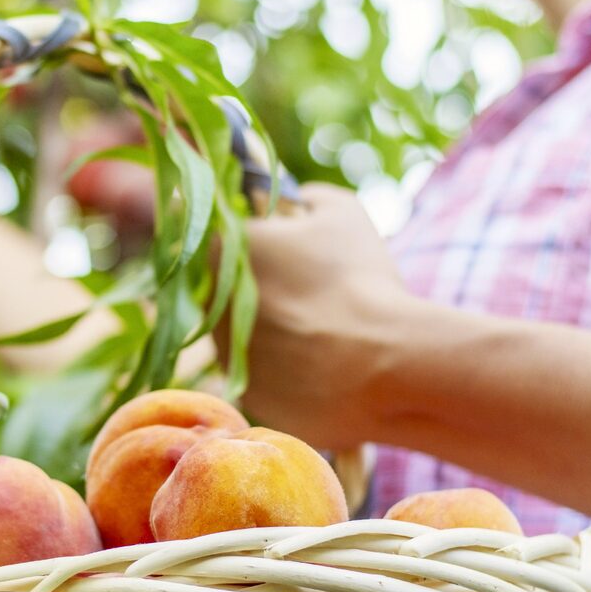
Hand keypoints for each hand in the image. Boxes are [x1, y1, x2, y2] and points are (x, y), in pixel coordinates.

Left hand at [223, 182, 414, 449]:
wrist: (383, 362)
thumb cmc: (359, 277)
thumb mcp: (340, 211)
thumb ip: (304, 197)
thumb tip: (295, 201)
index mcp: (219, 249)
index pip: (219, 235)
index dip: (253, 240)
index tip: (284, 249)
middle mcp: (208, 302)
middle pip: (228, 286)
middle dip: (263, 286)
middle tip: (310, 291)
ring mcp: (222, 353)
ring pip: (243, 333)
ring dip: (273, 329)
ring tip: (323, 330)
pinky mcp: (243, 394)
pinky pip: (261, 374)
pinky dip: (286, 369)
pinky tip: (322, 365)